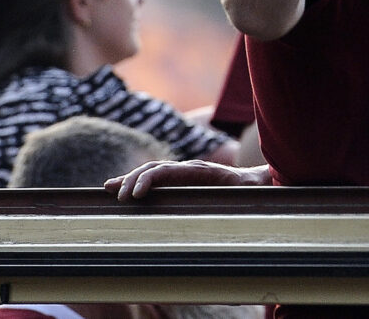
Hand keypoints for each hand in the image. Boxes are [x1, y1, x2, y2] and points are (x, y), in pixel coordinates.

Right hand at [104, 159, 269, 200]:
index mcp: (202, 172)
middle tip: (119, 199)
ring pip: (151, 171)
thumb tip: (251, 188)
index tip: (134, 197)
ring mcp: (184, 173)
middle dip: (133, 180)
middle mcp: (190, 169)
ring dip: (130, 179)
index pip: (168, 170)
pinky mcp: (180, 180)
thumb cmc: (253, 191)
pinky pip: (154, 178)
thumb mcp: (251, 191)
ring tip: (109, 190)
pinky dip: (135, 181)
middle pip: (155, 168)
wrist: (258, 182)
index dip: (149, 180)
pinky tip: (116, 187)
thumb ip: (247, 189)